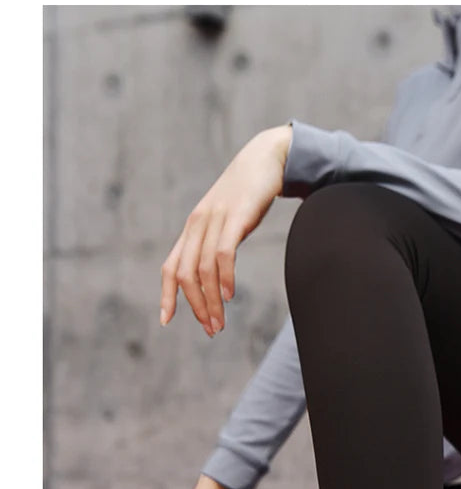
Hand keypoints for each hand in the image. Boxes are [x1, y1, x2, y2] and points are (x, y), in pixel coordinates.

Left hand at [160, 124, 292, 336]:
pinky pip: (223, 252)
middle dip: (196, 306)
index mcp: (192, 229)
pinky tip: (230, 294)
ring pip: (204, 269)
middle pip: (186, 274)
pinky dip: (224, 276)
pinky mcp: (235, 216)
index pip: (171, 267)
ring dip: (211, 301)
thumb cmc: (248, 195)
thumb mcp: (226, 221)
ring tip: (220, 322)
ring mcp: (215, 220)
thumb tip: (214, 274)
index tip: (166, 320)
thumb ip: (216, 243)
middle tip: (210, 329)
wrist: (266, 159)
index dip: (166, 295)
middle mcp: (197, 225)